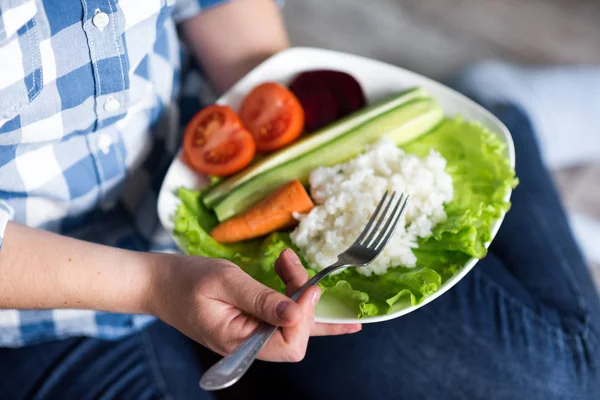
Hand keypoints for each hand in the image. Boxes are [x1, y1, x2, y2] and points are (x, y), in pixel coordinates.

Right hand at [151, 249, 360, 361]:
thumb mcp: (224, 282)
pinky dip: (302, 306)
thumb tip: (296, 313)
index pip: (291, 344)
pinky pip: (283, 320)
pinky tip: (319, 298)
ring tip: (286, 263)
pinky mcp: (251, 323)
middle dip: (303, 299)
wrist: (159, 282)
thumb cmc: (185, 280)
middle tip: (288, 263)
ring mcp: (251, 336)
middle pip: (298, 334)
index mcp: (239, 342)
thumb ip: (261, 299)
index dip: (305, 315)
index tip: (305, 285)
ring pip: (294, 325)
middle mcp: (249, 345)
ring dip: (300, 294)